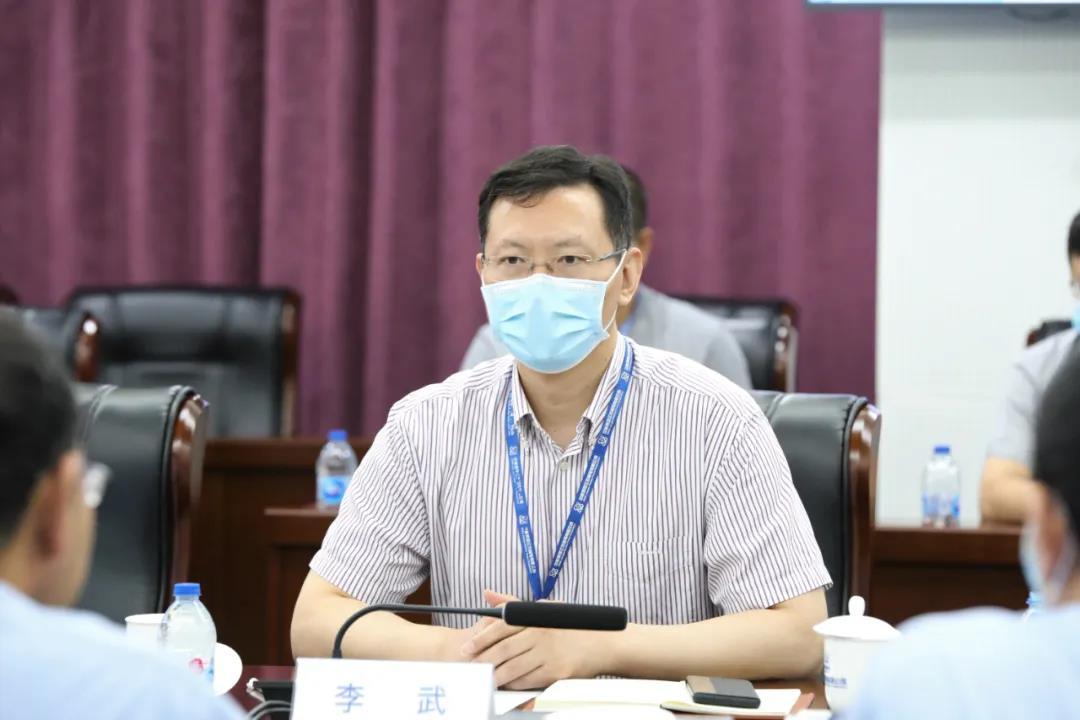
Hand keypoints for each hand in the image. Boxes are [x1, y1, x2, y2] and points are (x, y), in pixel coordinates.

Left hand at [462, 590, 607, 688]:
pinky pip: (528, 681)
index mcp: (536, 617)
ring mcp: (549, 654)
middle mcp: (541, 634)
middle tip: (470, 668)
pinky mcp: (556, 672)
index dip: (481, 638)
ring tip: (483, 680)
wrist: (604, 643)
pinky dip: (514, 684)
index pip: (502, 626)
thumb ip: (514, 604)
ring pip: (513, 668)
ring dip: (495, 676)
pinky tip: (505, 685)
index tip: (467, 647)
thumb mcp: (545, 609)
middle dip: (483, 660)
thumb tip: (487, 594)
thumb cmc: (572, 625)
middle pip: (504, 649)